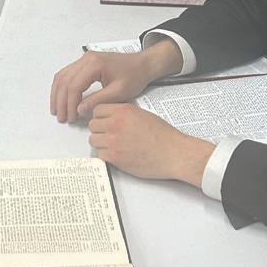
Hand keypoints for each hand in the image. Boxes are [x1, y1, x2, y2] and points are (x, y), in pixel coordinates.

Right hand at [50, 41, 181, 122]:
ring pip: (62, 76)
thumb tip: (80, 109)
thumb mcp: (119, 92)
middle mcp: (87, 59)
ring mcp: (84, 59)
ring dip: (58, 94)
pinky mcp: (85, 62)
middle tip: (62, 117)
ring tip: (57, 110)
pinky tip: (61, 97)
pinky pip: (67, 73)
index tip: (71, 117)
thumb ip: (98, 100)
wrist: (142, 64)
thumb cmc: (134, 75)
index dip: (70, 104)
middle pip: (65, 80)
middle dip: (61, 101)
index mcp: (95, 64)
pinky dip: (62, 87)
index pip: (74, 85)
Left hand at [88, 103, 213, 186]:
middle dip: (99, 130)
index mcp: (123, 111)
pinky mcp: (115, 157)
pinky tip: (116, 154)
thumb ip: (124, 114)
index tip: (103, 121)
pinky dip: (105, 155)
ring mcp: (113, 141)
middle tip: (107, 135)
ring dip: (101, 143)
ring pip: (93, 140)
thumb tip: (113, 116)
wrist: (173, 153)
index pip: (97, 110)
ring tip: (112, 145)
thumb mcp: (142, 114)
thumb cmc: (164, 136)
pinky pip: (99, 154)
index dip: (100, 117)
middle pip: (92, 125)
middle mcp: (116, 124)